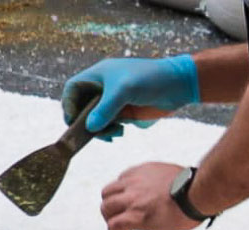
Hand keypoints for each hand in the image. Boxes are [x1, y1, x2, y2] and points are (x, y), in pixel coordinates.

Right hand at [63, 56, 200, 139]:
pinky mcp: (127, 113)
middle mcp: (104, 88)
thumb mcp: (124, 92)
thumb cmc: (150, 80)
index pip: (73, 89)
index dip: (69, 104)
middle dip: (85, 121)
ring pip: (97, 119)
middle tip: (92, 134)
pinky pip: (111, 124)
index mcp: (98, 76)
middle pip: (83, 107)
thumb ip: (106, 109)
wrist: (179, 85)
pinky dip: (111, 131)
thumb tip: (89, 127)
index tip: (73, 121)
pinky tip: (120, 132)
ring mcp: (115, 102)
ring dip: (99, 129)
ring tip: (112, 134)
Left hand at [101, 163, 200, 229]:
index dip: (124, 196)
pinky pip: (113, 226)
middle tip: (123, 218)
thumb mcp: (174, 175)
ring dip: (111, 220)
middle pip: (107, 194)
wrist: (198, 193)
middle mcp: (133, 183)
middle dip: (112, 208)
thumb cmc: (195, 188)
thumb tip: (173, 190)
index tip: (132, 205)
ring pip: (106, 208)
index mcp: (142, 172)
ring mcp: (132, 200)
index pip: (121, 182)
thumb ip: (165, 180)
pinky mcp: (136, 216)